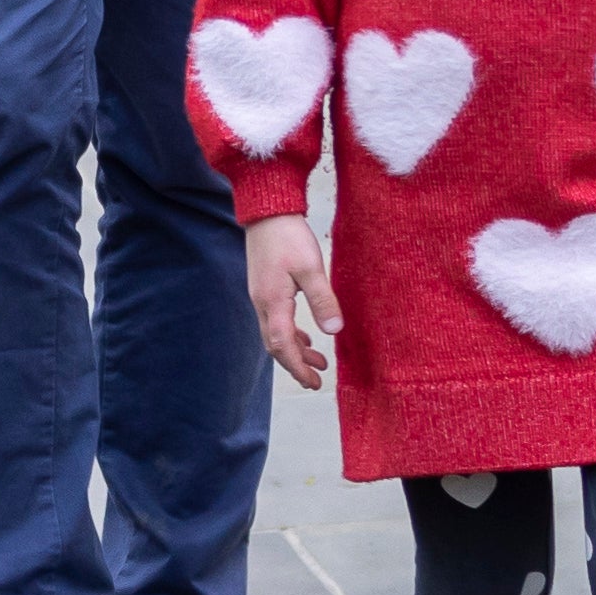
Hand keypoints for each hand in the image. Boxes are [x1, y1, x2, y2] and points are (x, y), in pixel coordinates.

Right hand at [245, 213, 336, 389]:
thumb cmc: (288, 236)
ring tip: (318, 359)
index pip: (282, 345)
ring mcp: (261, 295)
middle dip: (296, 364)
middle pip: (275, 344)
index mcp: (272, 302)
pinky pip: (276, 320)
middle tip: (316, 380)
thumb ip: (322, 300)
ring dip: (295, 350)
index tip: (314, 382)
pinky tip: (306, 335)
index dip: (298, 367)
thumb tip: (334, 331)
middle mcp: (262, 303)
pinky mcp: (265, 287)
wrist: (267, 211)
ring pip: (276, 333)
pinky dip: (291, 333)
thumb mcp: (311, 268)